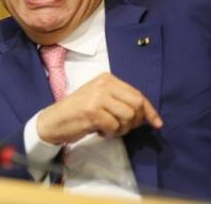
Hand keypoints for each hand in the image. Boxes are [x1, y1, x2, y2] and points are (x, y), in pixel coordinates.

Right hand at [36, 73, 162, 144]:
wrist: (53, 121)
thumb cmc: (78, 111)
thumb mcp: (100, 99)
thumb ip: (121, 101)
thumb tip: (148, 116)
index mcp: (106, 78)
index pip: (137, 94)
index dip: (149, 111)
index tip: (157, 124)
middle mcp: (103, 84)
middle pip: (136, 104)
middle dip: (135, 121)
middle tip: (122, 127)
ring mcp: (97, 97)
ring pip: (128, 116)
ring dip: (122, 128)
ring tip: (109, 129)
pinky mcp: (92, 111)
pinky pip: (114, 126)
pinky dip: (110, 133)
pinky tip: (100, 131)